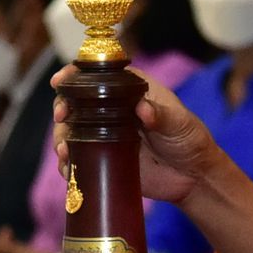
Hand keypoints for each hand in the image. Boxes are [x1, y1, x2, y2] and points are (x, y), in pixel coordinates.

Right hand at [52, 67, 222, 204]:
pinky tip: (67, 169)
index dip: (75, 75)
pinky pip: (79, 159)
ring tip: (64, 151)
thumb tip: (143, 108)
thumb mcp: (180, 124)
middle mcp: (112, 110)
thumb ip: (162, 115)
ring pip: (72, 131)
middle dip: (61, 108)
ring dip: (61, 138)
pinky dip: (68, 164)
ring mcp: (105, 135)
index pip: (98, 75)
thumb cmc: (190, 140)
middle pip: (76, 102)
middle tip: (62, 117)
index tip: (59, 81)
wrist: (193, 177)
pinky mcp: (104, 159)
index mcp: (129, 90)